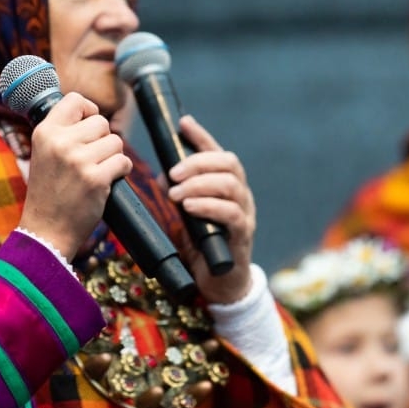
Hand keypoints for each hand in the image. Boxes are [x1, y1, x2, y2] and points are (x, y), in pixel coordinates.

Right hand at [20, 92, 131, 259]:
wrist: (45, 231)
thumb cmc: (49, 191)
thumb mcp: (43, 153)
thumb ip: (62, 131)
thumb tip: (90, 110)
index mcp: (44, 132)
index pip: (75, 99)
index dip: (88, 110)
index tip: (88, 126)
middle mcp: (60, 143)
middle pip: (101, 122)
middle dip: (103, 139)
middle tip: (91, 159)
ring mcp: (78, 161)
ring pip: (116, 141)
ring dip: (112, 156)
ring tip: (96, 171)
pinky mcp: (96, 179)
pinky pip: (123, 161)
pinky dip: (121, 171)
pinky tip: (107, 181)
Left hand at [166, 115, 254, 303]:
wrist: (220, 283)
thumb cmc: (202, 245)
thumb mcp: (186, 215)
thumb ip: (179, 194)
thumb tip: (163, 175)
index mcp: (227, 185)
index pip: (217, 152)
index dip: (201, 136)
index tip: (183, 123)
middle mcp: (241, 195)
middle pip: (228, 163)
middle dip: (197, 162)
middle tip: (172, 173)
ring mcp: (245, 214)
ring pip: (230, 185)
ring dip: (199, 184)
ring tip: (175, 193)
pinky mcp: (243, 235)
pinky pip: (231, 213)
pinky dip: (208, 206)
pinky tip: (190, 207)